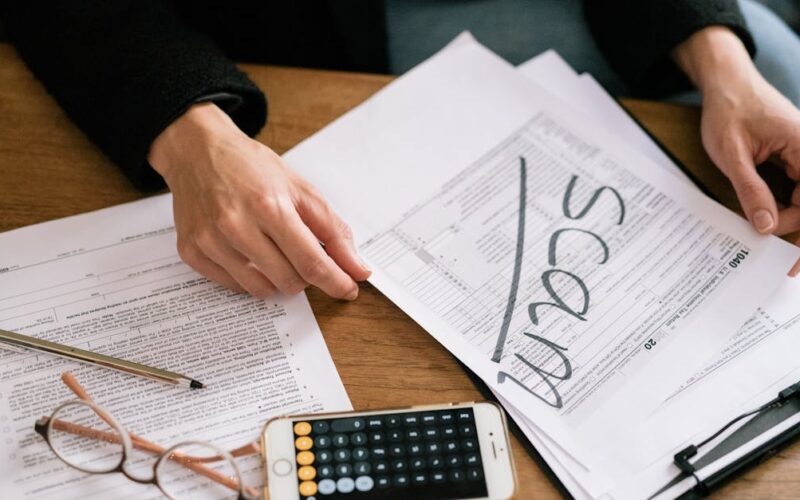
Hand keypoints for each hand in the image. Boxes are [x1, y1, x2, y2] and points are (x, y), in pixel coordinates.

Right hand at [148, 102, 370, 298]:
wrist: (197, 151)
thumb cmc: (251, 167)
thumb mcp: (301, 189)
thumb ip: (333, 231)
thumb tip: (357, 269)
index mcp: (269, 206)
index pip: (311, 262)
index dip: (336, 282)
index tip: (348, 289)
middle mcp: (236, 226)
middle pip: (289, 280)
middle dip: (306, 276)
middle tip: (302, 254)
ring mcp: (210, 241)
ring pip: (262, 289)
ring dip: (278, 279)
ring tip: (273, 250)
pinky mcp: (192, 252)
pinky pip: (235, 286)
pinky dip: (250, 277)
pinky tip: (248, 252)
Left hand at [674, 27, 799, 238]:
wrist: (727, 85)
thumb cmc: (729, 111)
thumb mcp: (732, 155)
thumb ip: (751, 190)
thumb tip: (766, 226)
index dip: (797, 224)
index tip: (774, 242)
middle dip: (799, 228)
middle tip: (782, 257)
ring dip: (792, 218)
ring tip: (772, 238)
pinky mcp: (796, 158)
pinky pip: (798, 188)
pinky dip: (787, 206)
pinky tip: (770, 218)